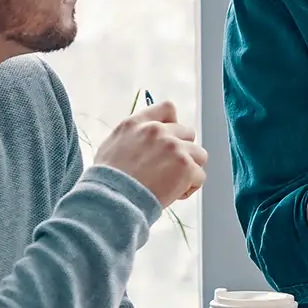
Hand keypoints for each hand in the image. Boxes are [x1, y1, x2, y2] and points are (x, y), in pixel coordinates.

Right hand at [93, 100, 209, 208]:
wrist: (112, 199)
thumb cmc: (107, 180)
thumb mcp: (112, 146)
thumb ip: (133, 137)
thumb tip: (144, 140)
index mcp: (137, 123)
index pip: (167, 109)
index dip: (174, 124)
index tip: (172, 139)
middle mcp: (157, 131)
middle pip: (188, 133)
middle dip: (183, 151)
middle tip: (170, 170)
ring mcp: (173, 147)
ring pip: (199, 154)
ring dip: (190, 169)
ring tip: (174, 184)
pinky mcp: (185, 165)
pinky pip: (200, 176)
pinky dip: (190, 187)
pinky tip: (174, 194)